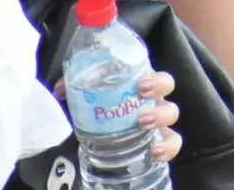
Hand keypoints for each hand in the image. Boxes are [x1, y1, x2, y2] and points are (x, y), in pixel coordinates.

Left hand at [54, 71, 182, 163]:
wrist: (99, 126)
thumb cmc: (102, 103)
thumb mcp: (90, 92)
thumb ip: (76, 85)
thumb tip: (61, 90)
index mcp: (144, 89)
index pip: (161, 80)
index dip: (157, 82)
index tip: (141, 86)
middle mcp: (154, 106)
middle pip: (170, 103)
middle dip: (159, 109)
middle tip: (141, 113)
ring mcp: (157, 126)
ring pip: (171, 126)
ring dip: (161, 124)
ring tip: (143, 127)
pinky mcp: (155, 143)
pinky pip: (171, 146)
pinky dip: (167, 150)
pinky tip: (154, 153)